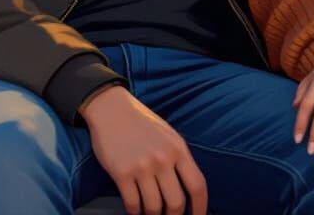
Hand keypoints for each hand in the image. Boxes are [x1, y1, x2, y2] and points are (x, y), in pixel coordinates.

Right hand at [80, 85, 206, 214]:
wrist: (112, 109)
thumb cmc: (141, 123)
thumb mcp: (168, 136)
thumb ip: (179, 159)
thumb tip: (189, 190)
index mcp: (178, 148)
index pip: (197, 185)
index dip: (201, 207)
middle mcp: (162, 158)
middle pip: (176, 203)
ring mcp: (142, 166)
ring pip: (154, 208)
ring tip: (150, 213)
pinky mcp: (121, 173)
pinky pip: (132, 204)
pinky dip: (134, 212)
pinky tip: (135, 209)